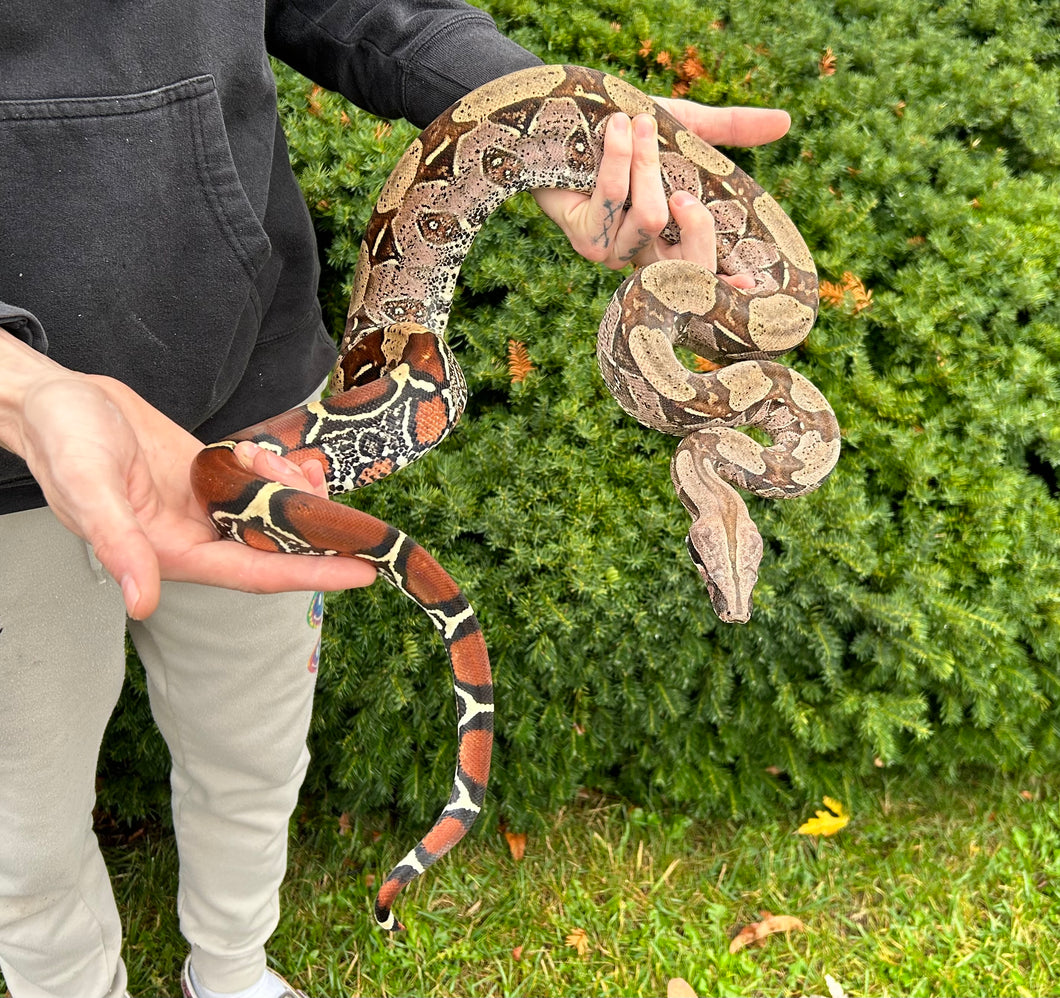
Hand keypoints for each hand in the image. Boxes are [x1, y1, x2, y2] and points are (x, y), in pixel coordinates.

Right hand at [2, 335, 374, 617]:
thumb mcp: (88, 486)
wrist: (56, 400)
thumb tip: (141, 602)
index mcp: (171, 553)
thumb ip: (118, 544)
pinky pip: (261, 484)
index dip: (311, 574)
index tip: (364, 571)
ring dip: (295, 490)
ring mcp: (206, 508)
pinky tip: (286, 455)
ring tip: (290, 460)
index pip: (255, 574)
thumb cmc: (62, 441)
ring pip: (273, 513)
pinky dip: (281, 471)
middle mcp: (196, 538)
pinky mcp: (210, 478)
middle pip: (275, 546)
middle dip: (313, 525)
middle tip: (327, 492)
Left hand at [533, 98, 789, 277]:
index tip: (748, 284)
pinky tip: (614, 128)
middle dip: (693, 220)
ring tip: (632, 121)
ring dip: (644, 161)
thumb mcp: (683, 127)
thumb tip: (787, 122)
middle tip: (683, 186)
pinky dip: (617, 157)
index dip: (727, 286)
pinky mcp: (584, 238)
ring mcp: (614, 252)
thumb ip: (731, 129)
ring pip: (650, 217)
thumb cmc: (624, 130)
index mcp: (675, 240)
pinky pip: (613, 198)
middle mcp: (646, 256)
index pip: (708, 276)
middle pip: (688, 265)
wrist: (561, 123)